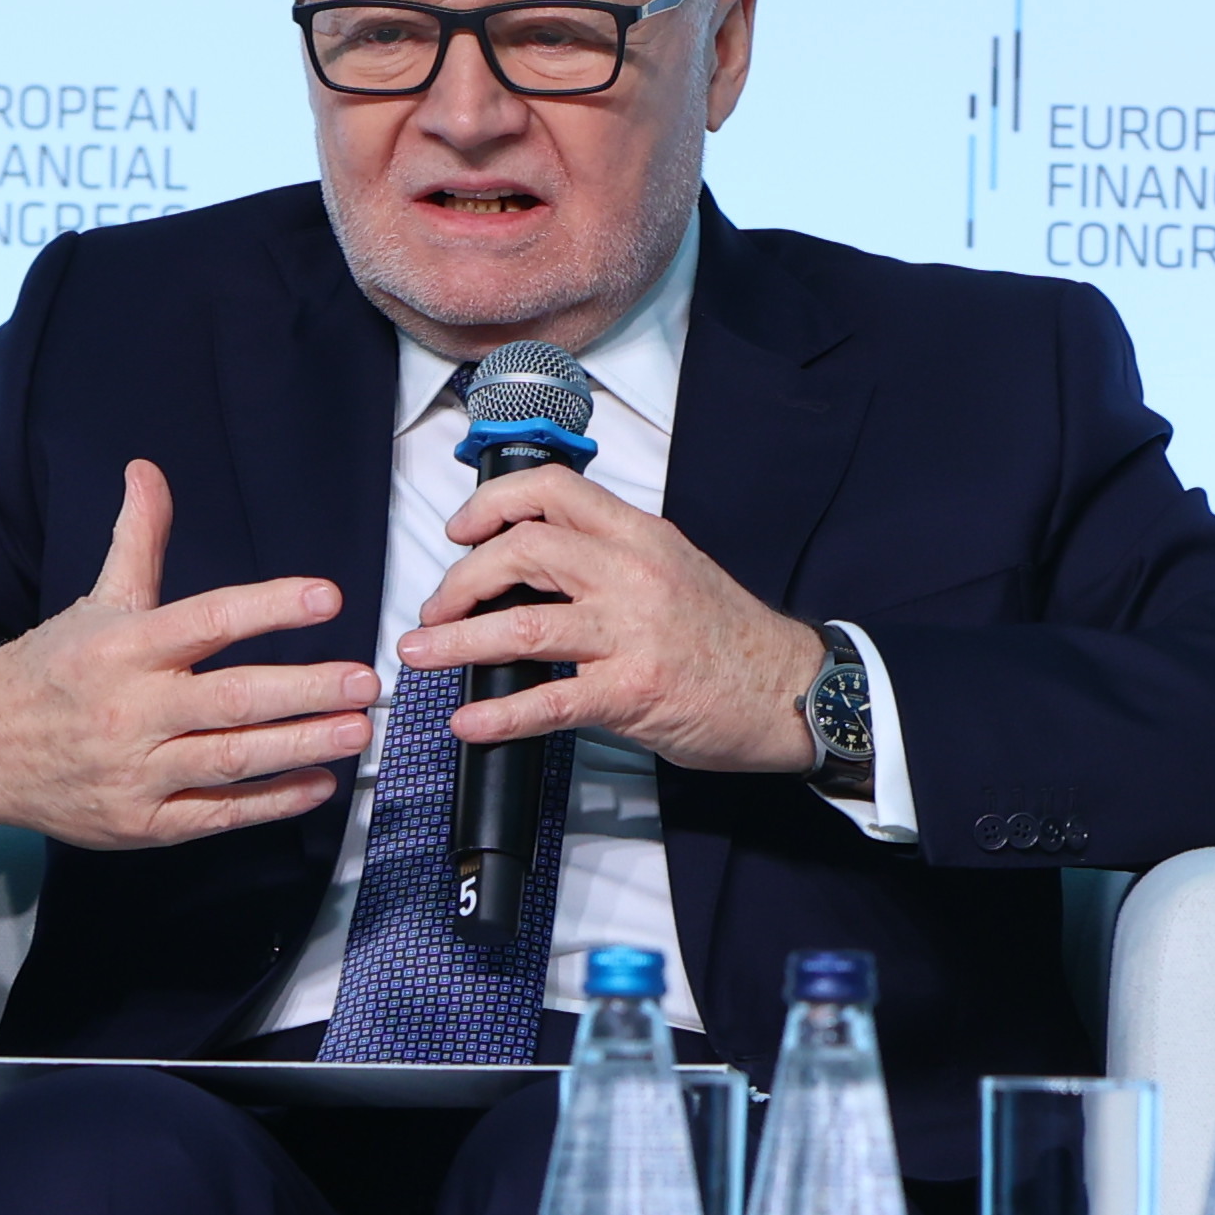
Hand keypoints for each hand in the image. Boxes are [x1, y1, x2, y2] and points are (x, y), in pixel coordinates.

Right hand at [0, 461, 376, 849]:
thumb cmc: (51, 671)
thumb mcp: (95, 604)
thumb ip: (137, 542)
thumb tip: (148, 469)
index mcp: (122, 648)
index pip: (206, 620)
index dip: (268, 607)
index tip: (327, 596)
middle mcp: (129, 709)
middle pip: (230, 699)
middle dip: (304, 689)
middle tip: (364, 678)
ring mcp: (136, 771)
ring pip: (231, 759)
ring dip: (300, 745)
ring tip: (356, 728)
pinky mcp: (142, 823)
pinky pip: (218, 814)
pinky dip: (272, 802)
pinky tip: (319, 784)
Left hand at [400, 466, 827, 772]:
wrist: (791, 691)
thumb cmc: (732, 639)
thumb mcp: (674, 570)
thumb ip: (610, 560)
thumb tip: (531, 570)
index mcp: (642, 537)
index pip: (552, 491)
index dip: (492, 504)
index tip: (462, 532)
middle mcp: (633, 575)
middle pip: (521, 551)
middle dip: (459, 581)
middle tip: (437, 609)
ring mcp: (632, 634)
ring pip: (521, 624)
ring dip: (456, 641)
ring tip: (422, 655)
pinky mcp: (632, 692)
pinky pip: (549, 700)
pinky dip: (498, 715)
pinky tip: (470, 723)